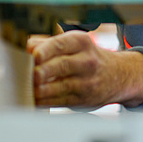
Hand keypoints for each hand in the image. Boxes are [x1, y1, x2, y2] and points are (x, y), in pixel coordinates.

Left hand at [28, 30, 142, 107]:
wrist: (118, 74)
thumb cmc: (88, 57)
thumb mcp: (74, 44)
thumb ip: (47, 43)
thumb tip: (24, 47)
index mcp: (81, 42)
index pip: (60, 44)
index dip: (45, 50)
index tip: (32, 56)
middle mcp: (87, 61)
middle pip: (61, 65)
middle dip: (43, 71)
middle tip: (32, 75)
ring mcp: (87, 81)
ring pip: (60, 86)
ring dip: (41, 90)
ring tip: (29, 89)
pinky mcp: (83, 99)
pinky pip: (60, 101)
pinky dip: (45, 101)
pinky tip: (35, 98)